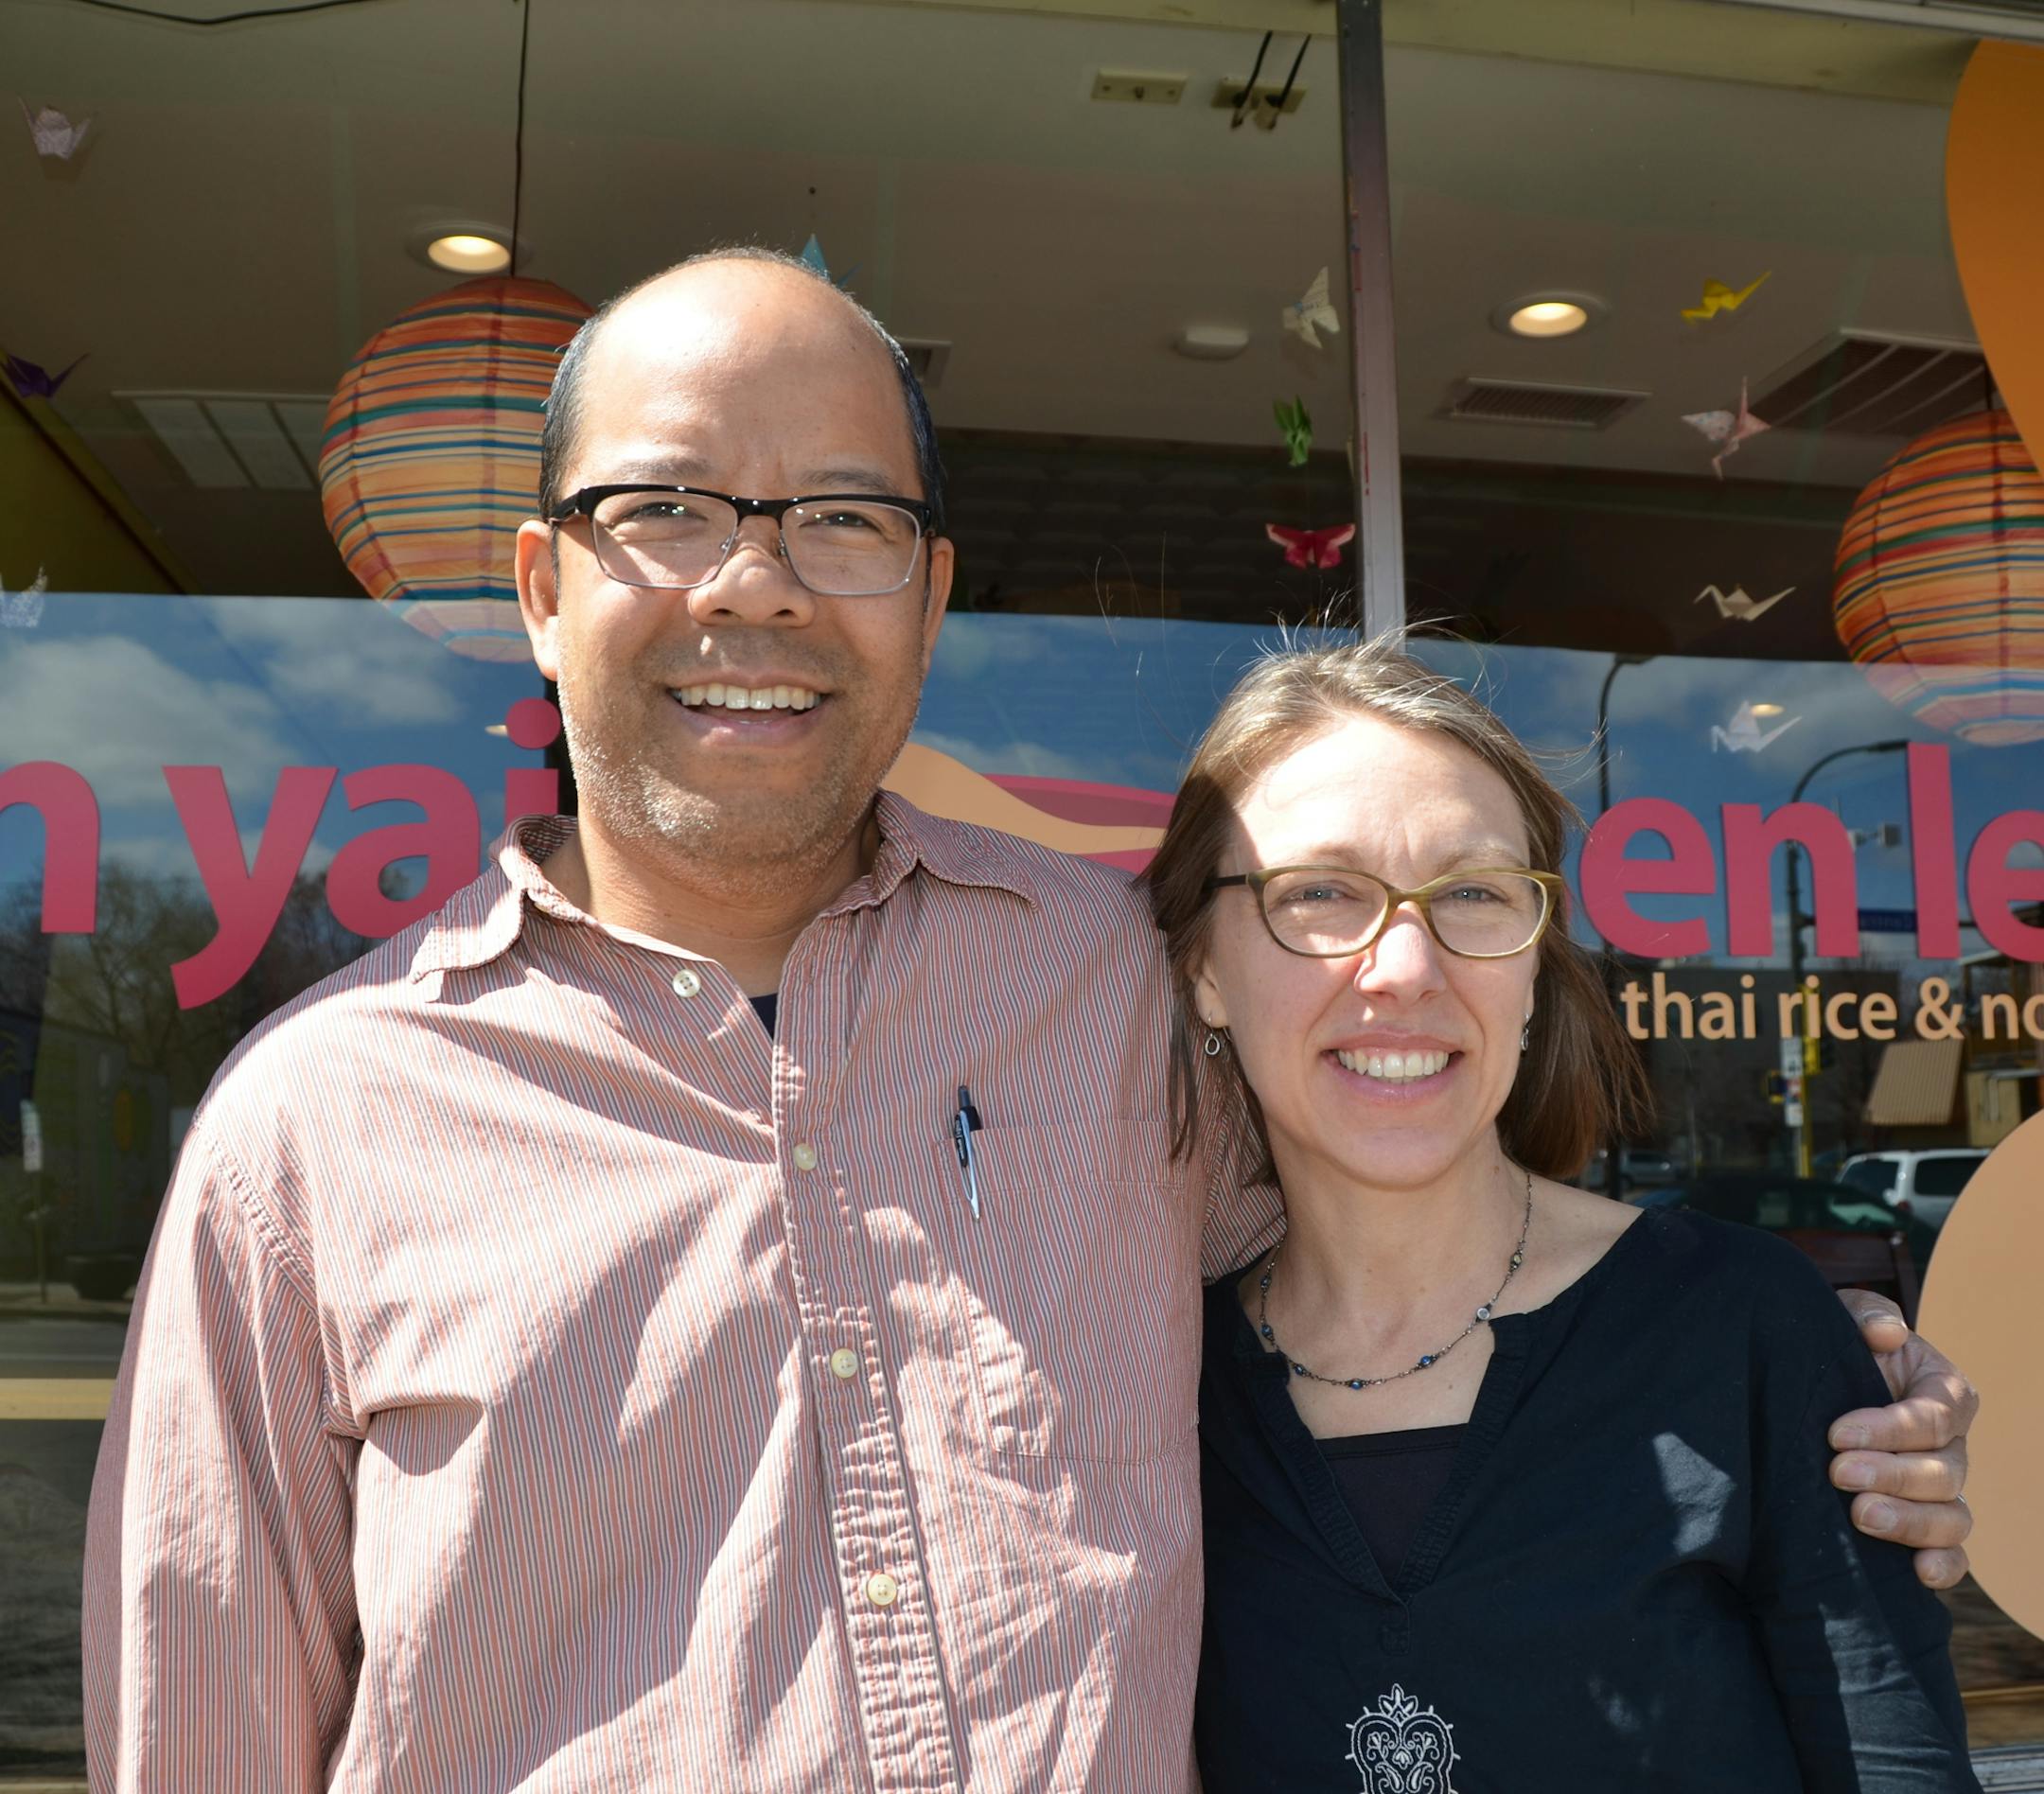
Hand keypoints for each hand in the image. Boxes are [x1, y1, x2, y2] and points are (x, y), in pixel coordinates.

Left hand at [1828, 1289, 1975, 1589]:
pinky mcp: (1924, 1526)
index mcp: (1943, 1393)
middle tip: (1838, 1474)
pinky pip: (1952, 1555)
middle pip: (1944, 1473)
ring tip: (1860, 1517)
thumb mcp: (1843, 1318)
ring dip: (1910, 1523)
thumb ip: (1867, 1316)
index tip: (1835, 1433)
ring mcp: (1941, 1491)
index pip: (1933, 1418)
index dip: (1889, 1428)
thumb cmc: (1834, 1346)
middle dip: (1892, 1476)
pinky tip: (1917, 1574)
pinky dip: (1944, 1568)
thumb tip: (1888, 1334)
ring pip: (1953, 1518)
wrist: (1810, 1383)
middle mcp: (1951, 1446)